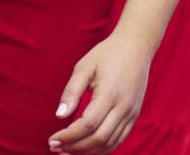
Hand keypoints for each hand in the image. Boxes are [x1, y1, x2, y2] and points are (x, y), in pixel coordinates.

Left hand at [48, 32, 152, 152]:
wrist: (136, 46)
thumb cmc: (107, 54)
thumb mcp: (84, 67)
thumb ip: (71, 91)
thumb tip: (59, 115)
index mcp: (110, 93)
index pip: (87, 125)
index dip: (68, 136)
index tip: (52, 139)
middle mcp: (124, 107)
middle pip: (98, 138)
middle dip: (75, 148)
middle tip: (55, 147)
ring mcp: (131, 113)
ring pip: (109, 143)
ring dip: (87, 152)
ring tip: (67, 151)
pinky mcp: (134, 115)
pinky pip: (118, 140)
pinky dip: (102, 149)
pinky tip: (86, 148)